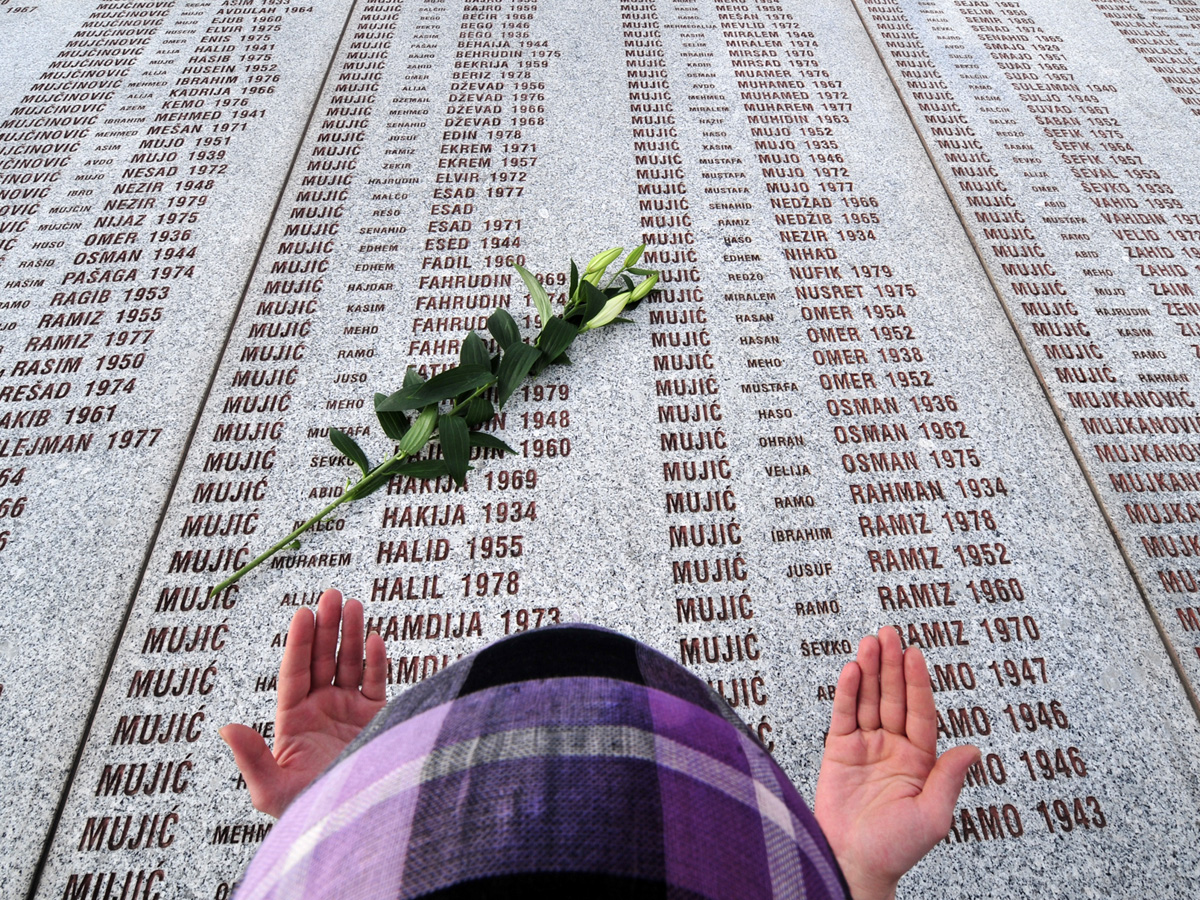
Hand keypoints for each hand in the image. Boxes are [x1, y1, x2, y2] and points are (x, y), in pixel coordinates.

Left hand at [220, 588, 386, 816]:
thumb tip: (226, 727)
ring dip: (350, 634)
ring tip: (352, 604)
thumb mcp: (273, 790)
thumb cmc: (310, 813)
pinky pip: (377, 684)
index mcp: (294, 721)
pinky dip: (377, 662)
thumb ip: (252, 758)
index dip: (299, 643)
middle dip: (327, 627)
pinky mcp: (378, 719)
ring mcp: (351, 712)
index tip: (303, 613)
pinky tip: (373, 639)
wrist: (357, 822)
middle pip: (322, 659)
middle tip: (331, 595)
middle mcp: (322, 710)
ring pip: (350, 664)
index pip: (295, 673)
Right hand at [814, 628, 979, 899]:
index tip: (915, 654)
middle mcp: (893, 747)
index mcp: (920, 760)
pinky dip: (847, 692)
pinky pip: (844, 714)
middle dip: (891, 665)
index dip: (917, 682)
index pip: (920, 712)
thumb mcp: (932, 816)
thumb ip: (948, 778)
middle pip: (893, 697)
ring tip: (870, 642)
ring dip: (870, 670)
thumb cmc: (894, 849)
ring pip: (869, 699)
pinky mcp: (839, 750)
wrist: (852, 862)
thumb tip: (972, 748)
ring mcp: (865, 746)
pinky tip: (852, 670)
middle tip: (889, 633)